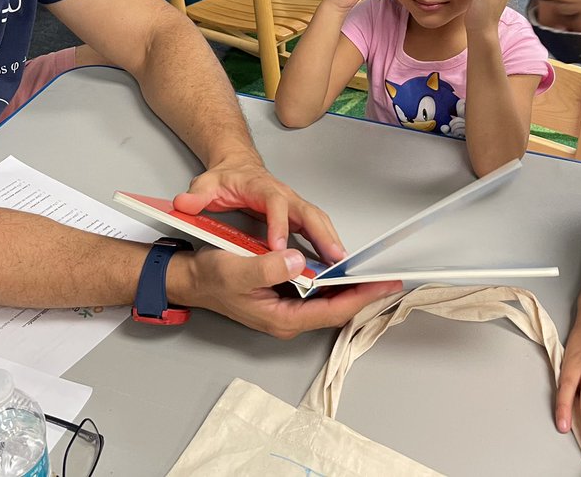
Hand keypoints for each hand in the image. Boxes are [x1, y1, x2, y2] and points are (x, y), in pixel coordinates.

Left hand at [173, 154, 346, 263]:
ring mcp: (294, 205)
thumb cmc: (225, 178)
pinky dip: (329, 244)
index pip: (275, 204)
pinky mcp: (298, 215)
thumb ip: (197, 195)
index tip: (279, 247)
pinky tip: (336, 266)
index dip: (279, 224)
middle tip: (333, 259)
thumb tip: (185, 203)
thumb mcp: (206, 184)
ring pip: (319, 221)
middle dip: (322, 235)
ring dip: (331, 242)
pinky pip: (318, 229)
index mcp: (262, 187)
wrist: (236, 167)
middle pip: (309, 212)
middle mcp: (284, 195)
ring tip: (343, 267)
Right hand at [177, 247, 402, 338]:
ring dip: (350, 288)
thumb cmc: (210, 278)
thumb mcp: (235, 270)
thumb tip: (298, 263)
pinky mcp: (283, 297)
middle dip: (363, 294)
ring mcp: (286, 308)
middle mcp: (288, 318)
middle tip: (389, 279)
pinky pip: (317, 293)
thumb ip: (266, 267)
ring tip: (374, 274)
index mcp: (281, 318)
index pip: (331, 311)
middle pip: (335, 309)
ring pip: (328, 302)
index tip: (382, 286)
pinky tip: (345, 269)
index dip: (359, 298)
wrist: (191, 279)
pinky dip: (334, 282)